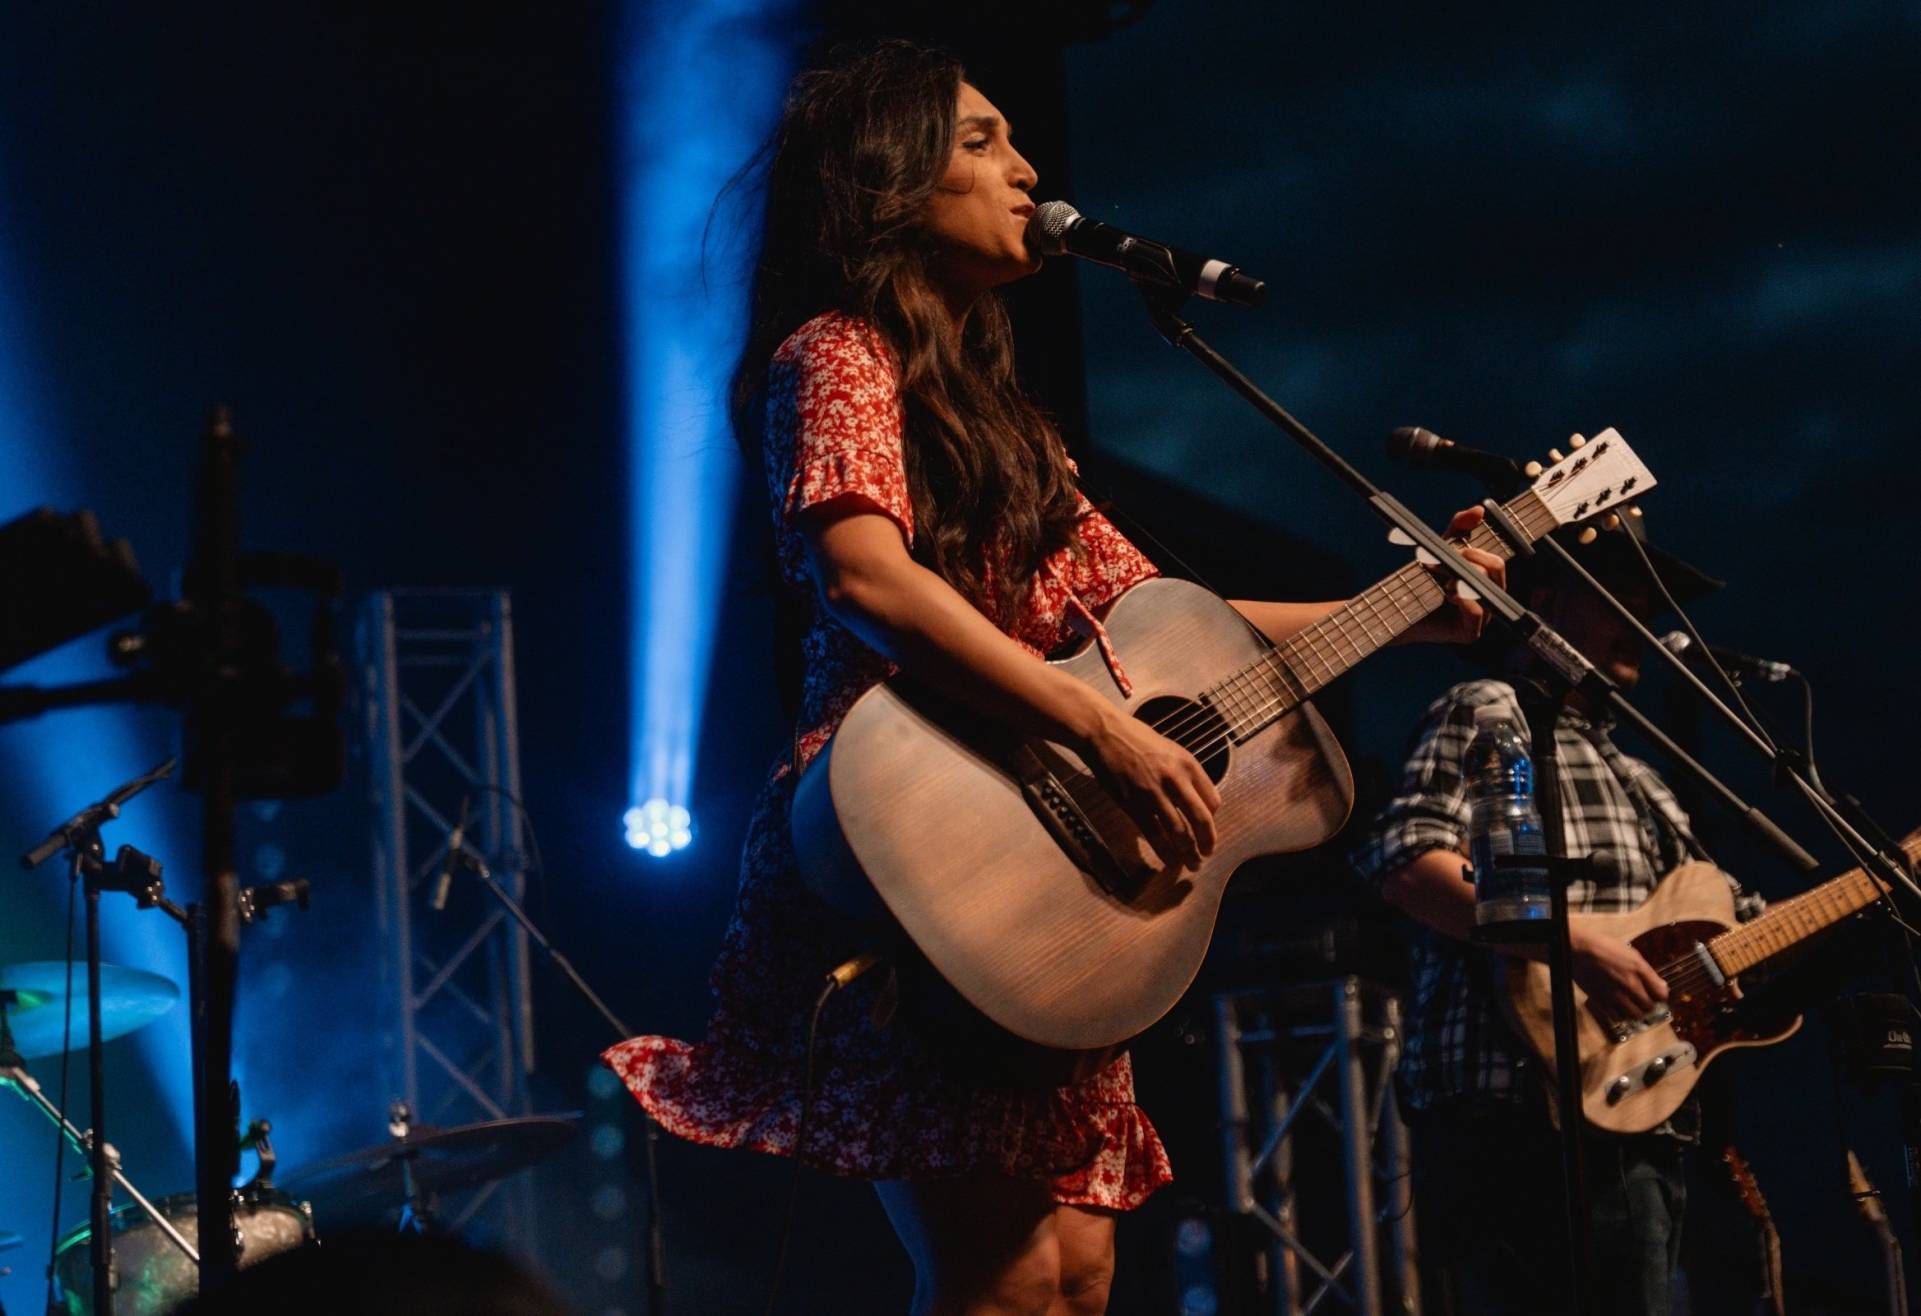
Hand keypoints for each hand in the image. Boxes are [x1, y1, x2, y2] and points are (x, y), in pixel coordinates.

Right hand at [1082, 707, 1219, 870]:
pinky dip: (1164, 851)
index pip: (1213, 799)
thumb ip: (1184, 773)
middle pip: (1201, 819)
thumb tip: (1194, 798)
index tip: (1206, 828)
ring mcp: (1154, 793)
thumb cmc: (1135, 738)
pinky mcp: (1134, 804)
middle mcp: (1175, 779)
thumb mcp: (1169, 749)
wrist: (1104, 733)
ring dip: (1188, 852)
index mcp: (1188, 764)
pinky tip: (1169, 860)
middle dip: (1207, 842)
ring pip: (1179, 831)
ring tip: (1192, 863)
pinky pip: (1154, 834)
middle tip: (1207, 854)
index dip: (1212, 819)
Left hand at [1401, 506, 1507, 644]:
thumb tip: (1478, 510)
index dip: (1479, 548)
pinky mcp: (1470, 633)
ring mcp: (1483, 618)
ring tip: (1440, 578)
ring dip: (1460, 576)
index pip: (1497, 558)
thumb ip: (1458, 528)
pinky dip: (1462, 598)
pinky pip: (1477, 611)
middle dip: (1469, 558)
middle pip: (1496, 567)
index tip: (1457, 546)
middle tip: (1443, 560)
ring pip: (1486, 587)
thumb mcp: (1439, 549)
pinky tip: (1447, 594)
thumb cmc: (1420, 581)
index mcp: (1487, 580)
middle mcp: (1490, 599)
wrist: (1395, 611)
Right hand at [1571, 929, 1668, 1024]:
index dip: (1660, 995)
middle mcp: (1630, 984)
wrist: (1578, 949)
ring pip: (1635, 1015)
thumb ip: (1646, 971)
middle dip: (1650, 1005)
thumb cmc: (1603, 946)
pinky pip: (1618, 1017)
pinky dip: (1622, 1016)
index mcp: (1639, 970)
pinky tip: (1620, 1008)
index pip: (1661, 994)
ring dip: (1637, 1012)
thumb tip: (1659, 985)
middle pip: (1650, 1007)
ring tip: (1634, 1007)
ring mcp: (1616, 995)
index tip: (1657, 995)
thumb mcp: (1631, 953)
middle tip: (1645, 1001)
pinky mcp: (1602, 1001)